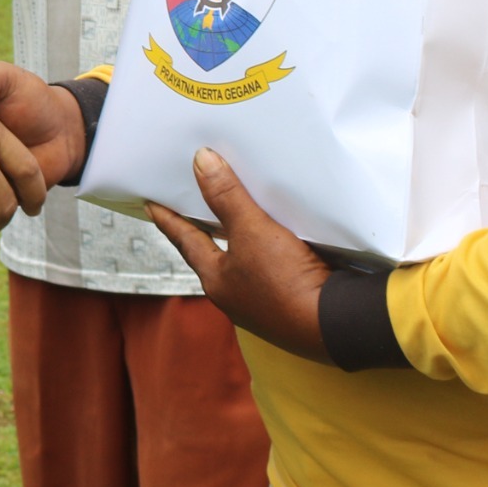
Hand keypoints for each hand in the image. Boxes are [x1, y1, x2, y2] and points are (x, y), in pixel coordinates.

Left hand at [145, 148, 331, 361]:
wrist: (337, 325)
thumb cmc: (284, 283)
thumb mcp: (252, 231)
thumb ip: (226, 196)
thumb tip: (201, 161)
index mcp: (217, 281)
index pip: (185, 240)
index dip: (168, 219)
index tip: (150, 204)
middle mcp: (235, 296)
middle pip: (212, 254)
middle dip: (204, 230)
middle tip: (191, 207)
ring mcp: (264, 304)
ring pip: (244, 263)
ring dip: (240, 240)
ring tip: (235, 216)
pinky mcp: (292, 303)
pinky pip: (272, 269)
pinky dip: (269, 251)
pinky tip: (279, 240)